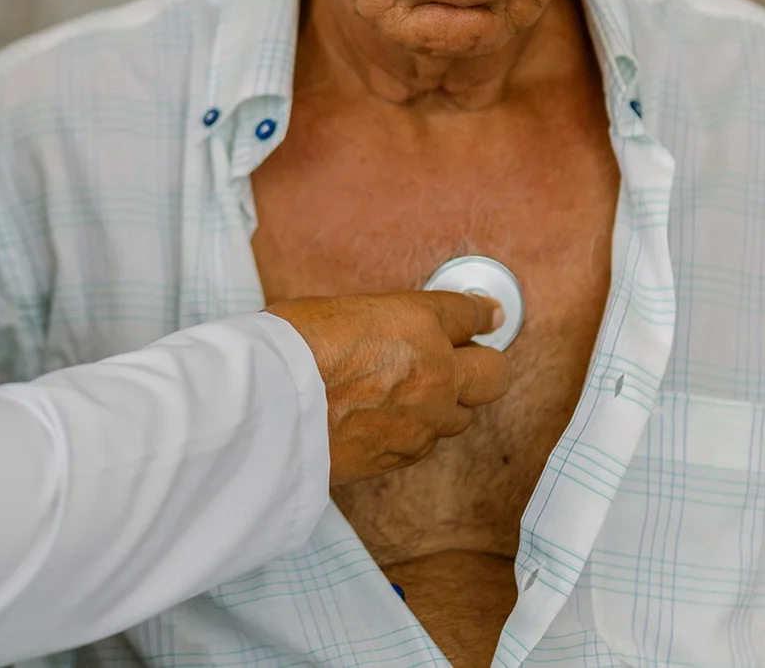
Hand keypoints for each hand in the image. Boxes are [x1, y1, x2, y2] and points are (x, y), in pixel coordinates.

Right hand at [267, 291, 511, 484]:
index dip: (481, 314)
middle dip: (484, 365)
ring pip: (462, 415)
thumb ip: (382, 322)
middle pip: (494, 372)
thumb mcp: (340, 310)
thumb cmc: (290, 349)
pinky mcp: (404, 455)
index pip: (470, 314)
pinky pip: (426, 442)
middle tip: (466, 361)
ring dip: (445, 404)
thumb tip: (388, 331)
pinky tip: (387, 422)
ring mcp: (425, 420)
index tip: (487, 316)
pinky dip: (415, 431)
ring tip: (411, 396)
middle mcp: (435, 372)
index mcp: (418, 322)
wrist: (270, 411)